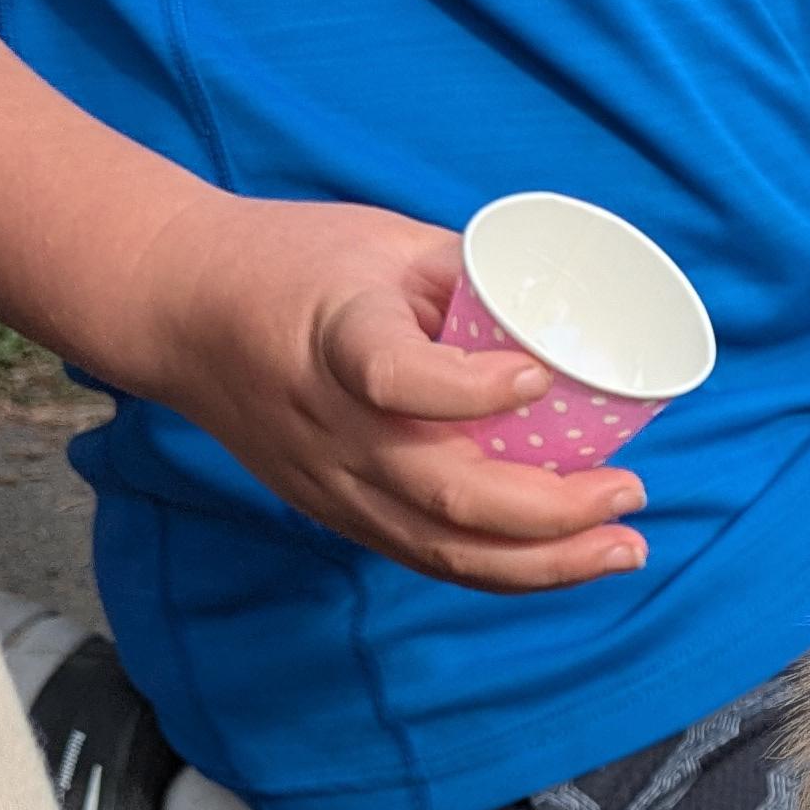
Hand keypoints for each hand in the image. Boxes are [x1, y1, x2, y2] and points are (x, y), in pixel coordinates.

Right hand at [139, 190, 648, 591]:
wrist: (179, 310)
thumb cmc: (290, 260)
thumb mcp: (381, 241)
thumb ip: (470, 278)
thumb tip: (567, 317)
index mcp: (338, 338)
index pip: (396, 377)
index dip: (472, 389)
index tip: (536, 379)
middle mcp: (332, 426)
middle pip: (446, 495)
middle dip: (554, 511)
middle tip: (630, 493)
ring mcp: (331, 481)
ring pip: (443, 550)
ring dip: (545, 563)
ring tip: (623, 550)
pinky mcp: (333, 509)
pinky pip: (426, 555)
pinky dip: (504, 569)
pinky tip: (564, 561)